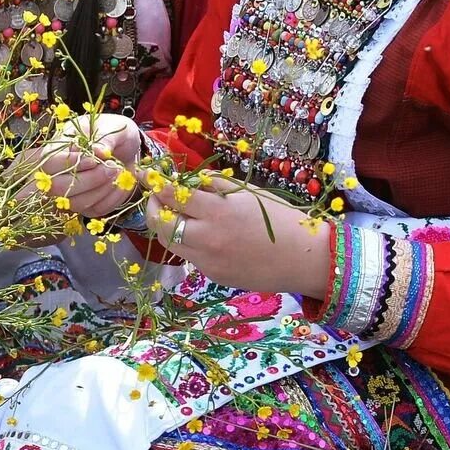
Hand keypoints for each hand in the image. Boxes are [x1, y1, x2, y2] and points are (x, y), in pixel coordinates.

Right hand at [21, 114, 144, 218]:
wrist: (127, 148)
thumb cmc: (113, 133)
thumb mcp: (111, 127)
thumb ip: (104, 137)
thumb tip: (99, 152)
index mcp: (56, 150)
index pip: (50, 163)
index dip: (71, 163)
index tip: (94, 159)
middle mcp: (57, 175)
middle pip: (59, 188)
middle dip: (90, 179)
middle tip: (113, 167)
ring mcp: (71, 194)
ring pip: (78, 203)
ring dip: (103, 189)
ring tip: (119, 171)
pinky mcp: (87, 207)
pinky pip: (97, 209)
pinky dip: (113, 197)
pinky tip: (121, 182)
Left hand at [144, 176, 331, 297]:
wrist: (304, 258)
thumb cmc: (281, 218)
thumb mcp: (248, 193)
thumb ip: (215, 186)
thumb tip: (188, 180)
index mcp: (217, 212)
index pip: (172, 195)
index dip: (155, 183)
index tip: (145, 173)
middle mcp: (207, 238)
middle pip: (160, 223)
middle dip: (153, 206)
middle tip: (157, 196)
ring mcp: (207, 261)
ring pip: (169, 242)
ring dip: (165, 226)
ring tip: (173, 213)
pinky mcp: (212, 276)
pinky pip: (189, 256)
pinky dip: (187, 242)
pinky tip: (199, 233)